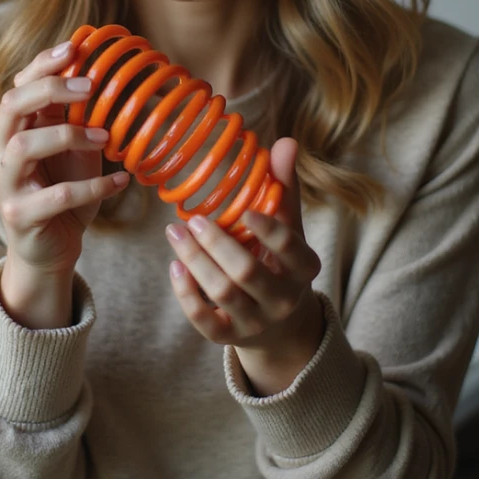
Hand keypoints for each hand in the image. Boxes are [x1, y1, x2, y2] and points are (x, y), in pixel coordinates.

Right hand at [0, 41, 129, 274]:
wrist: (52, 248)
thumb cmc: (64, 191)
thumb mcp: (72, 148)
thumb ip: (74, 115)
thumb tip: (99, 69)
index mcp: (9, 132)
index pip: (17, 87)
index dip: (42, 65)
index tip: (75, 47)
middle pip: (10, 107)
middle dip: (49, 89)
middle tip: (89, 86)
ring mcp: (3, 186)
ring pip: (23, 147)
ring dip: (68, 135)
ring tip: (105, 138)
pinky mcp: (18, 217)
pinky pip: (56, 195)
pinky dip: (94, 186)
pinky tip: (121, 181)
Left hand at [166, 138, 323, 393]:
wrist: (280, 324)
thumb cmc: (280, 260)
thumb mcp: (289, 225)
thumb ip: (284, 185)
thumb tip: (285, 141)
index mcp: (304, 268)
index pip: (292, 250)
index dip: (269, 231)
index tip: (244, 211)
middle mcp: (284, 299)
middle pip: (248, 273)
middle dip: (217, 245)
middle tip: (193, 219)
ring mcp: (257, 322)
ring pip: (223, 294)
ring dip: (195, 262)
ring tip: (174, 233)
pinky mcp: (230, 337)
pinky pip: (205, 321)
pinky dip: (187, 294)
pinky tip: (175, 266)